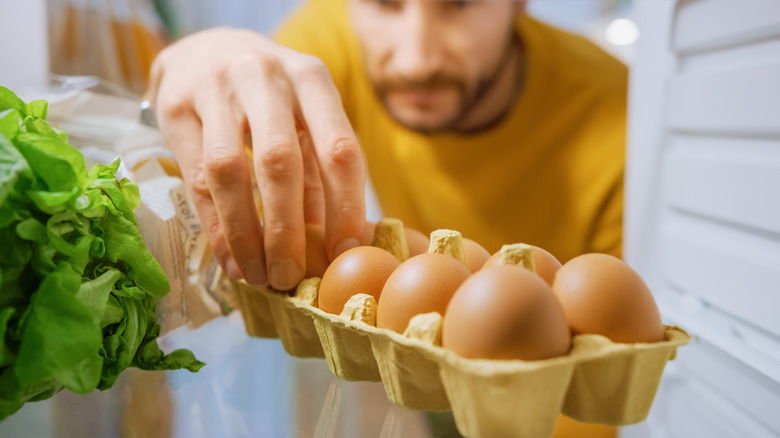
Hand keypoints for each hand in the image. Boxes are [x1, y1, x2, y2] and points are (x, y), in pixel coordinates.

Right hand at [148, 27, 365, 289]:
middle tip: (291, 277)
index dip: (346, 207)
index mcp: (312, 80)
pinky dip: (217, 226)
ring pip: (231, 172)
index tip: (345, 253)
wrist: (205, 49)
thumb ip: (318, 173)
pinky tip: (231, 259)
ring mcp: (216, 88)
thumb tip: (331, 245)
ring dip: (246, 234)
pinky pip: (196, 178)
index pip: (338, 149)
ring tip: (258, 275)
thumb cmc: (269, 96)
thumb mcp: (303, 120)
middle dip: (287, 231)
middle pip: (280, 162)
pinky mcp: (175, 106)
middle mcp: (266, 77)